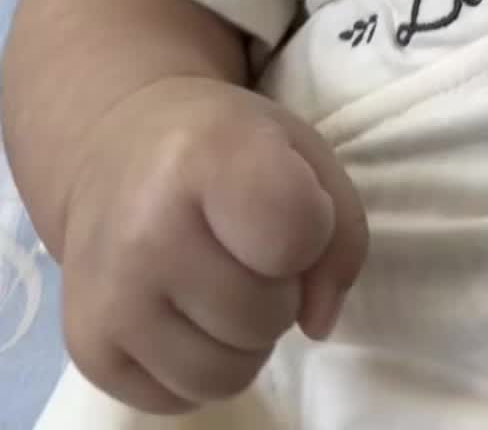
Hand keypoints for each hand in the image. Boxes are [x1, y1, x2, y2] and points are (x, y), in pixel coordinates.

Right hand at [60, 75, 368, 412]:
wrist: (114, 151)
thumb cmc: (223, 147)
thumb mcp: (302, 151)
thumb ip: (341, 232)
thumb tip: (318, 325)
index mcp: (207, 155)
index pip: (295, 234)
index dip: (312, 231)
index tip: (288, 206)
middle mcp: (147, 229)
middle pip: (266, 316)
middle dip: (279, 292)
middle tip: (249, 250)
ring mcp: (110, 296)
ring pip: (226, 377)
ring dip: (244, 341)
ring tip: (221, 284)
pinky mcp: (87, 349)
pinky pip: (180, 399)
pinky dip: (199, 366)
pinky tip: (183, 310)